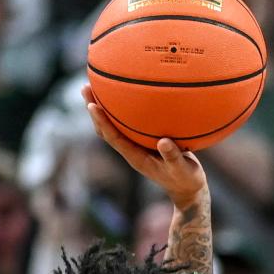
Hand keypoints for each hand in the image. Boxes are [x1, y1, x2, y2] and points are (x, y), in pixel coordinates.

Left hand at [82, 84, 206, 208]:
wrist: (187, 189)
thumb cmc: (186, 181)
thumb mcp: (183, 171)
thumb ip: (174, 158)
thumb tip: (164, 141)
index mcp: (135, 157)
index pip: (113, 138)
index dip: (102, 122)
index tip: (92, 106)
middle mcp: (131, 150)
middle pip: (104, 129)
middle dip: (94, 108)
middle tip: (85, 86)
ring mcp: (136, 145)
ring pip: (113, 124)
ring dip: (102, 105)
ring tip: (95, 83)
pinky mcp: (143, 140)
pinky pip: (127, 121)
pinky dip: (122, 107)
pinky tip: (126, 90)